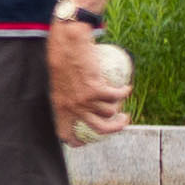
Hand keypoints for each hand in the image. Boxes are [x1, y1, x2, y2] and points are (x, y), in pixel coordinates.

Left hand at [50, 19, 128, 138]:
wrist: (67, 42)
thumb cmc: (61, 55)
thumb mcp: (58, 78)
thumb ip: (67, 92)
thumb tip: (79, 102)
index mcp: (60, 105)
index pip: (64, 131)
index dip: (74, 141)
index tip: (83, 143)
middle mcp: (72, 105)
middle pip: (99, 129)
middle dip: (114, 129)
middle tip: (122, 121)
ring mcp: (85, 99)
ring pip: (111, 113)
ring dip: (121, 110)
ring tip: (123, 102)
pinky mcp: (97, 89)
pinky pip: (117, 96)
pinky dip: (124, 92)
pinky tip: (127, 87)